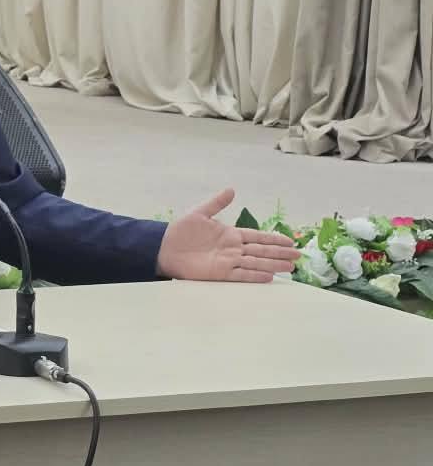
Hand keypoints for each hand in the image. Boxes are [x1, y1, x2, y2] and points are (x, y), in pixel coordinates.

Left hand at [157, 188, 299, 281]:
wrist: (165, 247)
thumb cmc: (181, 230)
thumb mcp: (200, 213)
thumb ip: (217, 203)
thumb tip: (232, 189)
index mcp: (230, 234)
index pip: (257, 237)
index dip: (273, 239)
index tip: (290, 240)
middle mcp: (233, 249)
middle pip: (261, 251)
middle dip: (280, 253)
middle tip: (299, 255)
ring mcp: (228, 261)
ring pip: (255, 263)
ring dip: (273, 264)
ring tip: (291, 267)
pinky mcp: (220, 272)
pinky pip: (241, 274)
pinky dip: (254, 275)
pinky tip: (269, 276)